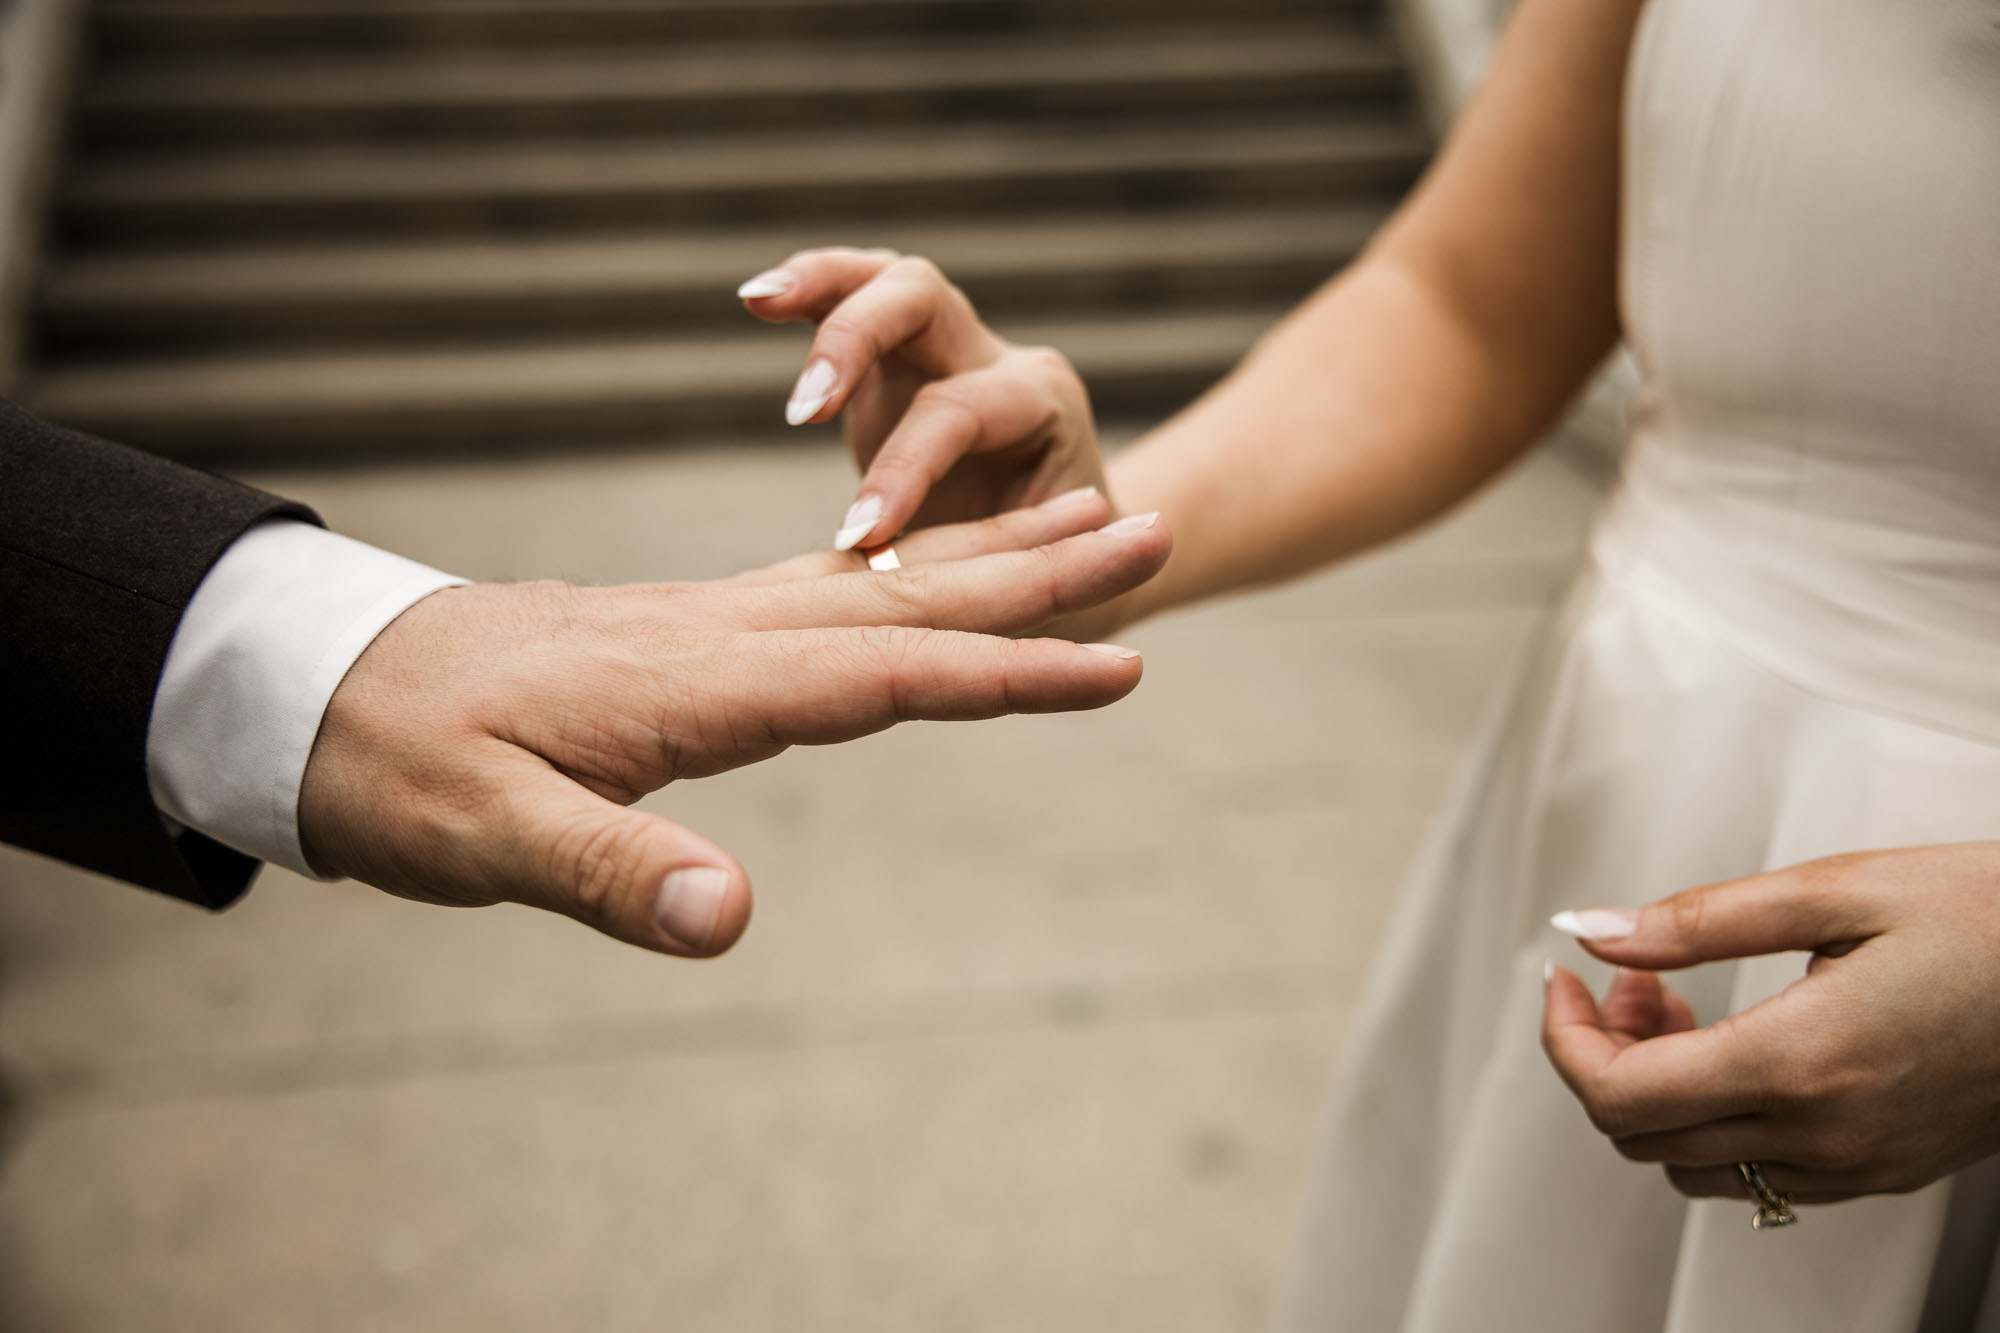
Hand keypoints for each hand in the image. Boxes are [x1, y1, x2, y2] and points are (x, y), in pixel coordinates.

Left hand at [297, 500, 1167, 958]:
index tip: (1120, 661)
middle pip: (912, 597)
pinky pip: (832, 595)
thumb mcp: (487, 839)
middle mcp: (724, 632)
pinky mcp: (695, 633)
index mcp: (698, 680)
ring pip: (882, 584)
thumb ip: (609, 875)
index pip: (887, 671)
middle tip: (1152, 529)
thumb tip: (734, 920)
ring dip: (989, 560)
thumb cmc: (403, 765)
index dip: (1009, 672)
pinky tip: (935, 574)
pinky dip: (909, 578)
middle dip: (1039, 575)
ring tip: (1083, 527)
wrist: (327, 683)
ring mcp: (713, 623)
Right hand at [738, 249, 1109, 552]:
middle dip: (855, 341)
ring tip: (758, 300)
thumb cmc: (1053, 575)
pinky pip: (854, 293)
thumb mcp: (1036, 578)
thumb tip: (936, 619)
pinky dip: (808, 287)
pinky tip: (755, 297)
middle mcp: (997, 357)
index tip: (856, 539)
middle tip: (800, 413)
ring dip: (819, 282)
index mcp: (1041, 404)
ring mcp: (948, 342)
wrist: (1070, 548)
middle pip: (923, 299)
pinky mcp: (901, 349)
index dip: (902, 470)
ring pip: (886, 277)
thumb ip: (992, 575)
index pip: (955, 411)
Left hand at [1542, 843, 1999, 1204]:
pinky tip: (1738, 1044)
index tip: (1562, 975)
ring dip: (1656, 1090)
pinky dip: (1714, 1118)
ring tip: (1683, 1003)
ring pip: (1692, 1165)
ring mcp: (1856, 1163)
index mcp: (1800, 1063)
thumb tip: (1594, 931)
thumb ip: (1698, 920)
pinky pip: (1758, 1173)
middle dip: (1604, 1052)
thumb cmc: (1991, 917)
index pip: (1619, 1095)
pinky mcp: (1883, 1167)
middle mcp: (1823, 1133)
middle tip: (1631, 976)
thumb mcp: (1837, 889)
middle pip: (1640, 1136)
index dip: (1564, 1036)